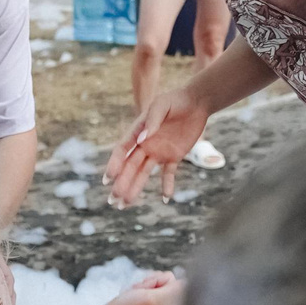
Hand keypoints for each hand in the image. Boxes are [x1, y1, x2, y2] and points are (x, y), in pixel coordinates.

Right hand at [104, 272, 183, 304]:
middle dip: (150, 282)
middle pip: (165, 278)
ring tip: (133, 296)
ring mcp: (156, 304)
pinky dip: (136, 288)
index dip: (160, 280)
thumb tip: (186, 283)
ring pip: (153, 280)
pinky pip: (144, 286)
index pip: (175, 281)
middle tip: (139, 294)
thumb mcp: (153, 299)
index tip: (152, 291)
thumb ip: (173, 291)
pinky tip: (130, 296)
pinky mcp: (146, 302)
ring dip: (141, 285)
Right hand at [106, 89, 209, 204]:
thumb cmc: (176, 100)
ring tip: (125, 205)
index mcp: (138, 132)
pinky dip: (167, 185)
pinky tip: (165, 199)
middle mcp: (145, 144)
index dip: (114, 164)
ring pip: (144, 173)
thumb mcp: (162, 105)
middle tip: (112, 200)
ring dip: (135, 188)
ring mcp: (159, 152)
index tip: (108, 178)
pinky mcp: (174, 156)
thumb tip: (141, 141)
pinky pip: (168, 174)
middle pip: (130, 167)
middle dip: (121, 183)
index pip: (122, 150)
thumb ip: (152, 121)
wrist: (196, 102)